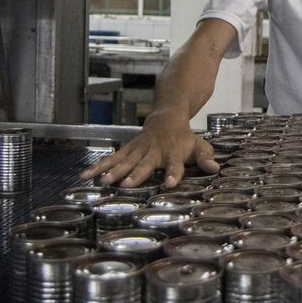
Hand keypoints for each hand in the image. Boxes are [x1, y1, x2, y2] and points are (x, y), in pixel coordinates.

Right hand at [79, 119, 218, 188]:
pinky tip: (86, 175)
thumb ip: (205, 158)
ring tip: (104, 182)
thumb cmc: (184, 137)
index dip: (173, 174)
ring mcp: (138, 150)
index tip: (170, 184)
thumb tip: (215, 169)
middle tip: (127, 185)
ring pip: (125, 161)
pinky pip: (112, 158)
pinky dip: (99, 166)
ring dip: (114, 171)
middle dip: (136, 175)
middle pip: (145, 164)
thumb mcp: (199, 146)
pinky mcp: (127, 150)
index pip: (175, 165)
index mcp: (173, 153)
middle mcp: (154, 152)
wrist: (166, 117)